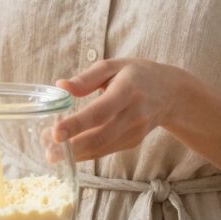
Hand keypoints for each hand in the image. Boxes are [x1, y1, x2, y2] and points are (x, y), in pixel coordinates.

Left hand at [51, 59, 196, 161]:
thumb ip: (86, 77)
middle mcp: (133, 115)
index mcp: (127, 91)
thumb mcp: (114, 66)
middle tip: (49, 153)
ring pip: (102, 148)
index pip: (100, 111)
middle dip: (73, 148)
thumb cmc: (137, 75)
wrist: (171, 93)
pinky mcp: (132, 142)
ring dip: (76, 153)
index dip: (77, 124)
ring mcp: (135, 132)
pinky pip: (106, 150)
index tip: (55, 133)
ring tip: (51, 153)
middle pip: (101, 136)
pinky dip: (86, 153)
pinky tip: (69, 151)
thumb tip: (60, 86)